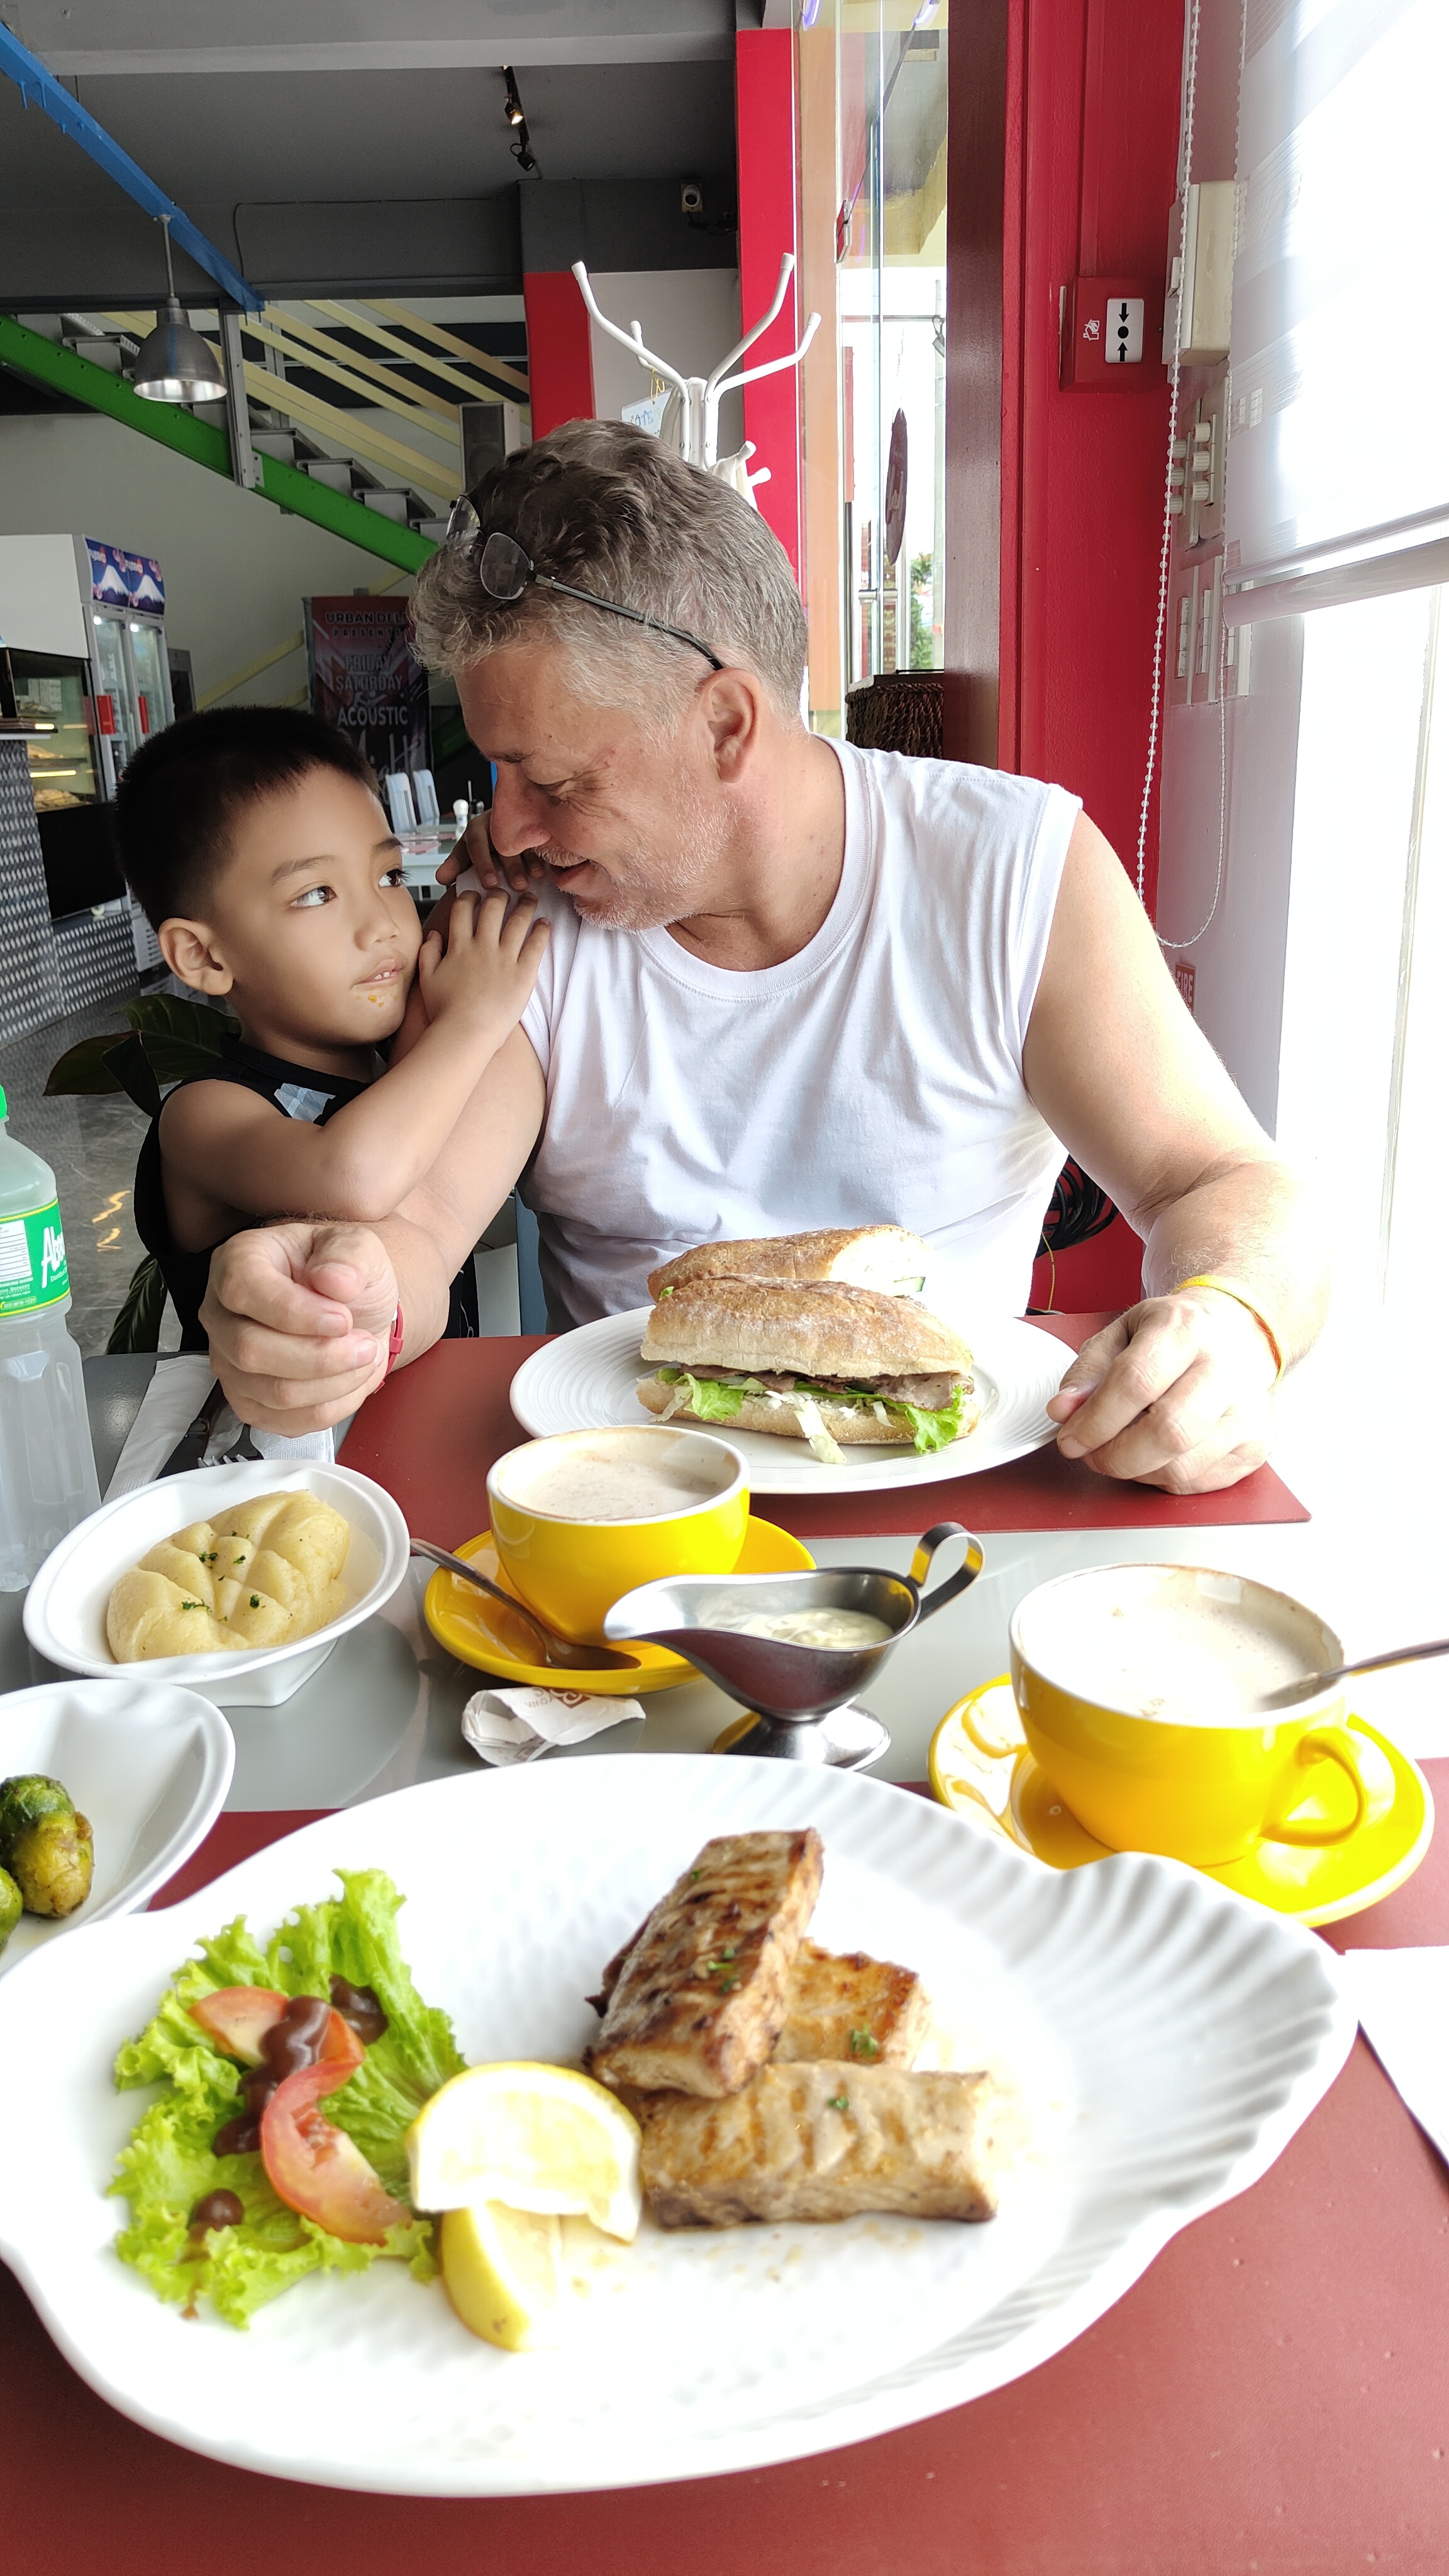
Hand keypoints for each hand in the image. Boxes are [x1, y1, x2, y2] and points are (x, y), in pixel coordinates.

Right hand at [200, 1223, 398, 1431]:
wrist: (355, 1311)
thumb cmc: (345, 1275)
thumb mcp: (358, 1247)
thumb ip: (349, 1256)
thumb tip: (332, 1280)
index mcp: (239, 1261)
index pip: (243, 1289)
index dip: (295, 1312)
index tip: (343, 1319)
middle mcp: (222, 1313)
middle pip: (250, 1350)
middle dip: (321, 1356)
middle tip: (364, 1344)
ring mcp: (229, 1361)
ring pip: (274, 1392)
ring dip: (334, 1381)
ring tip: (363, 1356)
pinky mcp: (249, 1401)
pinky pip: (286, 1422)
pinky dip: (331, 1407)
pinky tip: (347, 1380)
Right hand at [416, 887, 548, 1044]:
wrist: (466, 1033)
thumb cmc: (445, 1012)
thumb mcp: (428, 979)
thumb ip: (429, 953)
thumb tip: (434, 934)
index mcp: (458, 946)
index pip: (463, 909)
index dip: (469, 896)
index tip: (475, 894)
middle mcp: (482, 946)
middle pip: (493, 907)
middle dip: (500, 894)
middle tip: (506, 892)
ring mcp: (504, 958)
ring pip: (518, 920)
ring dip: (526, 905)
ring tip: (531, 898)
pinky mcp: (524, 973)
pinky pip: (536, 944)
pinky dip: (542, 929)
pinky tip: (545, 922)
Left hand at [436, 812, 542, 896]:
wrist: (509, 821)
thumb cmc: (486, 845)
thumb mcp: (468, 852)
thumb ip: (457, 864)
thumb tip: (441, 879)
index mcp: (477, 829)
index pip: (476, 843)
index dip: (483, 864)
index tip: (490, 884)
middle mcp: (498, 822)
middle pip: (504, 842)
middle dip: (511, 865)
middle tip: (518, 886)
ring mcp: (519, 822)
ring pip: (525, 838)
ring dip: (531, 860)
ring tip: (536, 877)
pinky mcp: (537, 825)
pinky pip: (543, 836)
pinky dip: (547, 851)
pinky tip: (553, 866)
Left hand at [1045, 1287, 1278, 1491]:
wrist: (1236, 1335)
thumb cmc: (1174, 1336)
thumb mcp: (1121, 1334)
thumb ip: (1087, 1372)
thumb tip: (1064, 1411)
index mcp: (1185, 1330)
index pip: (1136, 1383)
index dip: (1095, 1420)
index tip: (1071, 1438)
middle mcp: (1224, 1369)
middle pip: (1168, 1432)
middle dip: (1115, 1456)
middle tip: (1092, 1454)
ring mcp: (1247, 1410)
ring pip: (1182, 1466)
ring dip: (1135, 1471)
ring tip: (1121, 1451)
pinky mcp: (1256, 1444)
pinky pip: (1197, 1482)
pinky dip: (1162, 1478)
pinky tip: (1154, 1455)